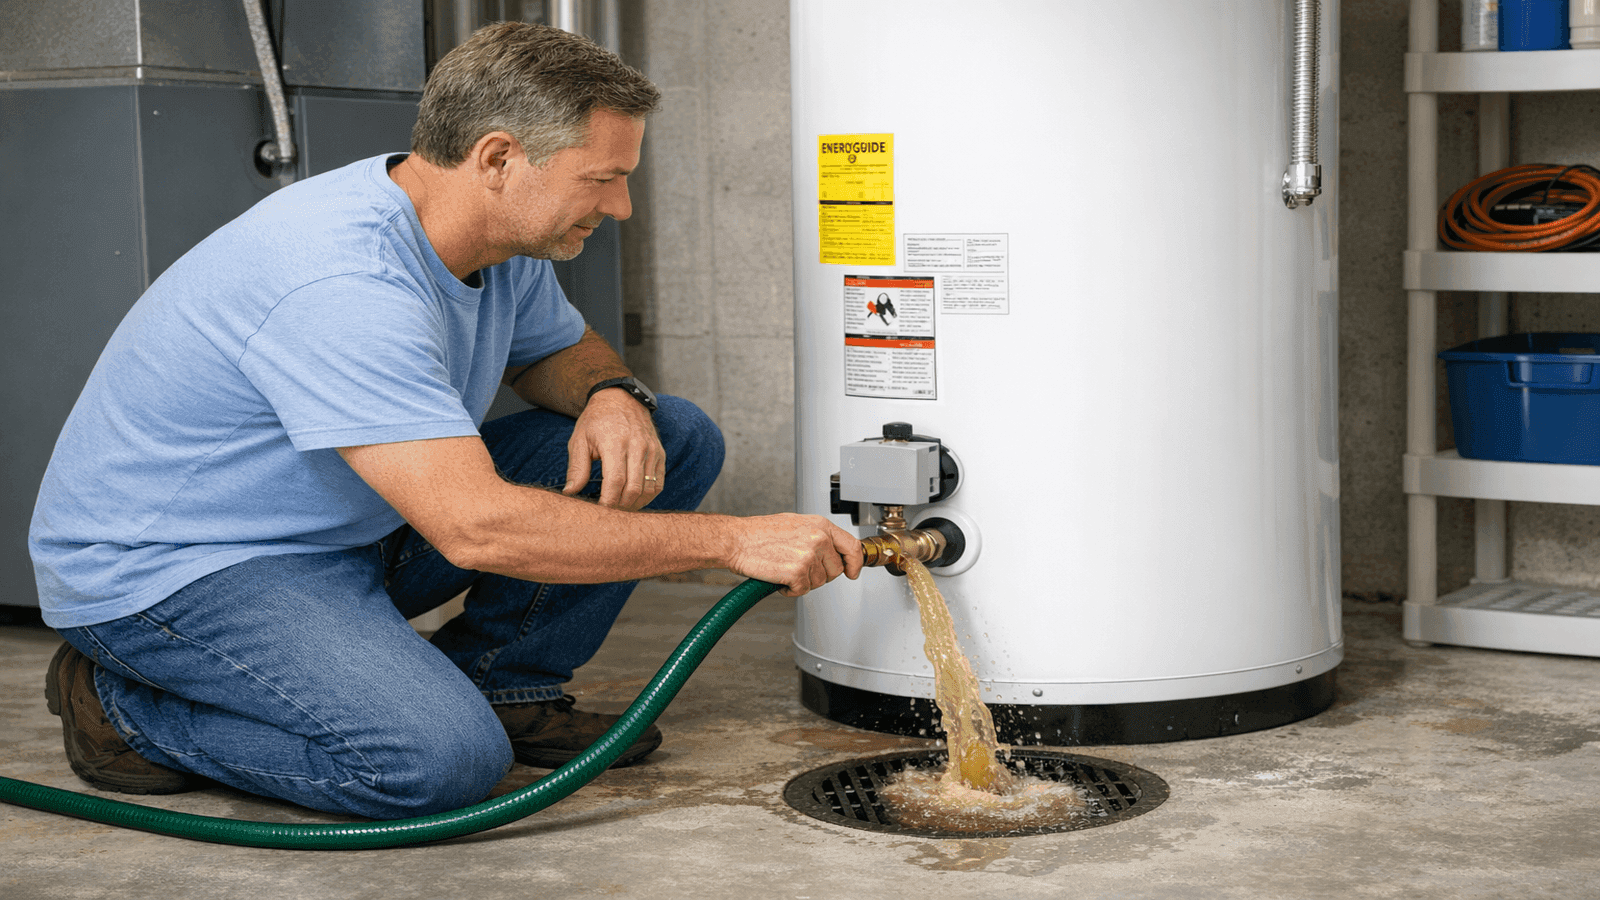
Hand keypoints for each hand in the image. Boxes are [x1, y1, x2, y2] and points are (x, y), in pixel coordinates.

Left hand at [564, 388, 664, 510]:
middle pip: (633, 489)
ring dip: (634, 504)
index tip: (599, 511)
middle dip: (620, 506)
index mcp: (614, 442)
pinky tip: (634, 499)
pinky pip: (658, 483)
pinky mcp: (660, 454)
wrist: (620, 399)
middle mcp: (637, 446)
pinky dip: (647, 496)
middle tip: (608, 512)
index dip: (608, 502)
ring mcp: (651, 450)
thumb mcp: (579, 440)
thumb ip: (577, 468)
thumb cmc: (596, 421)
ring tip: (619, 507)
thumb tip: (570, 493)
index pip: (615, 481)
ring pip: (648, 489)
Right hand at [724, 514, 863, 596]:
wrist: (736, 540)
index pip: (852, 546)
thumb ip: (818, 535)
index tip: (852, 571)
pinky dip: (790, 590)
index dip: (855, 563)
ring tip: (785, 568)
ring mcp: (808, 556)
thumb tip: (833, 550)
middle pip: (835, 570)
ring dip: (803, 582)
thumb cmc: (759, 532)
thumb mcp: (796, 524)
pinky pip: (802, 591)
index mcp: (820, 525)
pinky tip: (779, 577)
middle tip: (799, 568)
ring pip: (819, 582)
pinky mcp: (797, 572)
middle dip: (820, 575)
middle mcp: (818, 538)